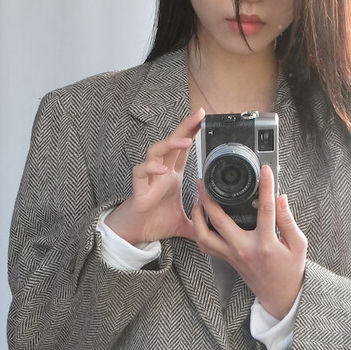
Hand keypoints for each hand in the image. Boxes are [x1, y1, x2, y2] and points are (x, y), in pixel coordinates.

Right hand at [104, 109, 204, 245]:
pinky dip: (150, 168)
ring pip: (156, 152)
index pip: (183, 150)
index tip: (203, 120)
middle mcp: (161, 173)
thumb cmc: (155, 223)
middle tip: (198, 114)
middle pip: (172, 143)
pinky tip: (161, 169)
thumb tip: (214, 228)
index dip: (192, 133)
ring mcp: (149, 179)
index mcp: (172, 177)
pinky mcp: (139, 189)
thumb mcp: (185, 225)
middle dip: (185, 127)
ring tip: (185, 141)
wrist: (136, 234)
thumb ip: (199, 224)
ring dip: (170, 144)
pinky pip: (141, 172)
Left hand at [191, 164, 307, 319]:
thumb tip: (280, 198)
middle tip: (204, 181)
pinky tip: (200, 218)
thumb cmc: (290, 270)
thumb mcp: (298, 245)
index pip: (264, 210)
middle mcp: (244, 249)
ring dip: (197, 217)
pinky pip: (206, 247)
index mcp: (265, 244)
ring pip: (205, 236)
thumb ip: (288, 220)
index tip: (264, 170)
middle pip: (219, 221)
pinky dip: (199, 232)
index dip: (265, 187)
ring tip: (198, 199)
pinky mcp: (227, 260)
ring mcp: (232, 256)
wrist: (280, 295)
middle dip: (209, 199)